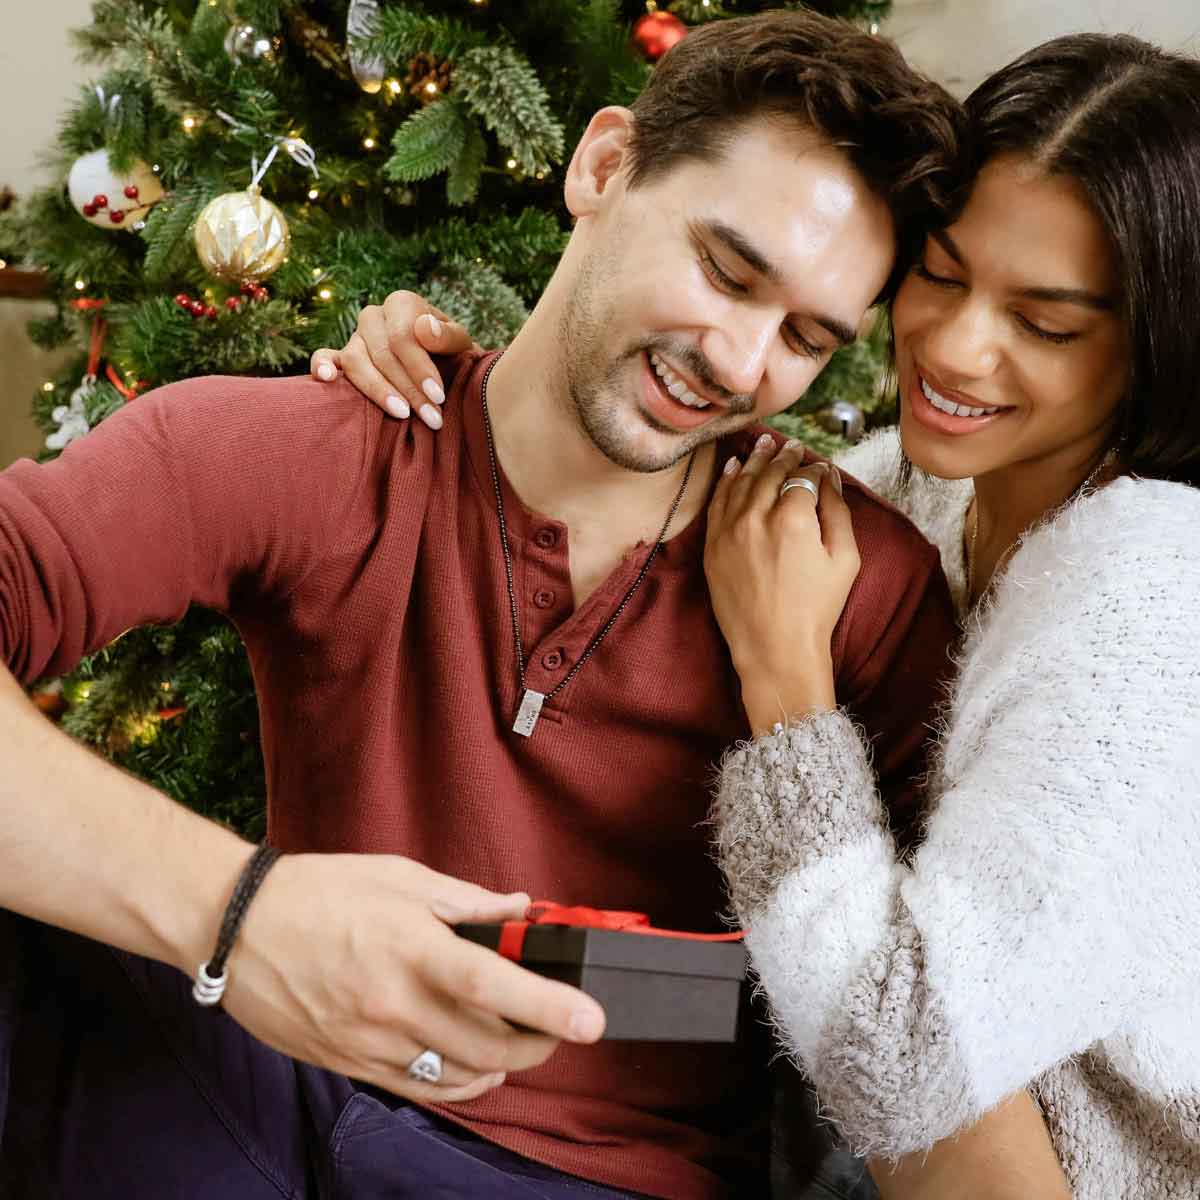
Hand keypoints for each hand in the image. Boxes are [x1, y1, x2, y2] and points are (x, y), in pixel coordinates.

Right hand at [220, 854, 605, 1103]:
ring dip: (503, 1063)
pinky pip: (421, 1088)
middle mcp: (393, 1003)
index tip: (590, 1020)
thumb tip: (519, 908)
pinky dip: (461, 1082)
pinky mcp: (350, 1063)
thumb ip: (466, 900)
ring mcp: (370, 1041)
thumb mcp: (398, 878)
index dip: (548, 1005)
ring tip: (520, 1040)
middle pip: (487, 1044)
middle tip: (561, 1025)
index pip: (492, 985)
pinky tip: (477, 1065)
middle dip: (539, 1041)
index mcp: (410, 947)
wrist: (236, 928)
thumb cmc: (319, 892)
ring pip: (459, 1074)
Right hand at [309, 290, 475, 429]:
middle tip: (431, 418)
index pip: (402, 336)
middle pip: (382, 354)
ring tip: (402, 415)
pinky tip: (328, 379)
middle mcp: (373, 316)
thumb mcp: (460, 343)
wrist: (443, 366)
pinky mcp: (340, 357)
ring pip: (356, 362)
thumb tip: (424, 328)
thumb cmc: (451, 354)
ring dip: (379, 391)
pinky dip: (321, 366)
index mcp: (400, 304)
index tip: (438, 396)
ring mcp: (354, 337)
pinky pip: (323, 357)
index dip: (419, 368)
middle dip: (409, 390)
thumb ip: (448, 336)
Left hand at [704, 434, 859, 734]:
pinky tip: (733, 468)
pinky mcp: (712, 547)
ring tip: (762, 444)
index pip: (801, 477)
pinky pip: (717, 503)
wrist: (774, 649)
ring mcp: (729, 531)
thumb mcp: (844, 559)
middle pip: (768, 473)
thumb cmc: (816, 609)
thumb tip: (828, 478)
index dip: (812, 467)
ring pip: (740, 482)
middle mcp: (756, 517)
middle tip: (790, 445)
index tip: (818, 464)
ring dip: (753, 461)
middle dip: (782, 455)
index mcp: (793, 518)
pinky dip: (726, 482)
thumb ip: (837, 511)